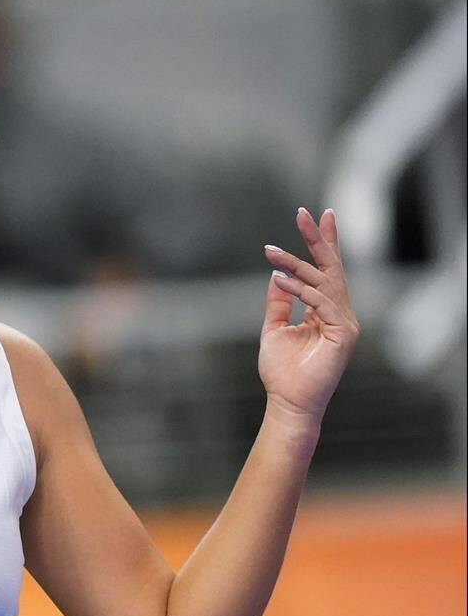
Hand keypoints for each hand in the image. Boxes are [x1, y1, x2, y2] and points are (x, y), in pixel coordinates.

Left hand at [259, 208, 361, 427]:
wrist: (288, 402)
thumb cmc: (281, 371)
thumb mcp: (273, 328)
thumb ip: (278, 302)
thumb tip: (276, 275)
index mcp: (325, 310)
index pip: (326, 271)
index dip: (322, 243)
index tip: (316, 216)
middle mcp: (340, 313)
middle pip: (331, 268)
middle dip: (318, 239)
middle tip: (303, 213)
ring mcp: (345, 323)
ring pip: (323, 283)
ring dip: (296, 265)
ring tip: (271, 252)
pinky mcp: (343, 334)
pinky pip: (322, 303)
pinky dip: (300, 289)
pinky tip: (279, 278)